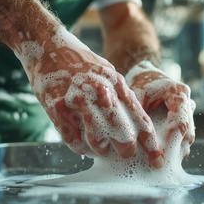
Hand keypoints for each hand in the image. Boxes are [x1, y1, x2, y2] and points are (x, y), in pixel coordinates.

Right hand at [13, 27, 164, 167]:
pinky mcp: (58, 108)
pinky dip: (80, 147)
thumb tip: (134, 123)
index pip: (140, 119)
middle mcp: (99, 91)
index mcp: (116, 82)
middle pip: (123, 133)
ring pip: (98, 141)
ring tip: (101, 149)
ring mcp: (78, 100)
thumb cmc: (78, 61)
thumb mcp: (106, 72)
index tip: (156, 159)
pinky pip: (73, 140)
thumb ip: (120, 95)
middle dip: (127, 150)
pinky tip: (82, 143)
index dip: (150, 143)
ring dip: (102, 150)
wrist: (46, 44)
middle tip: (125, 154)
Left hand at [125, 61, 195, 158]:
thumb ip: (138, 114)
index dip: (171, 141)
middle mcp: (188, 102)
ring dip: (176, 149)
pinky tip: (163, 155)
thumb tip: (132, 138)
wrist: (146, 73)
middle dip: (175, 148)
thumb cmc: (140, 82)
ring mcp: (188, 110)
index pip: (180, 122)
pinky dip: (174, 145)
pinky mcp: (183, 117)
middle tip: (161, 164)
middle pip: (187, 131)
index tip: (162, 155)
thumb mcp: (136, 94)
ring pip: (187, 135)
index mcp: (179, 93)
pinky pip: (182, 135)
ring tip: (161, 162)